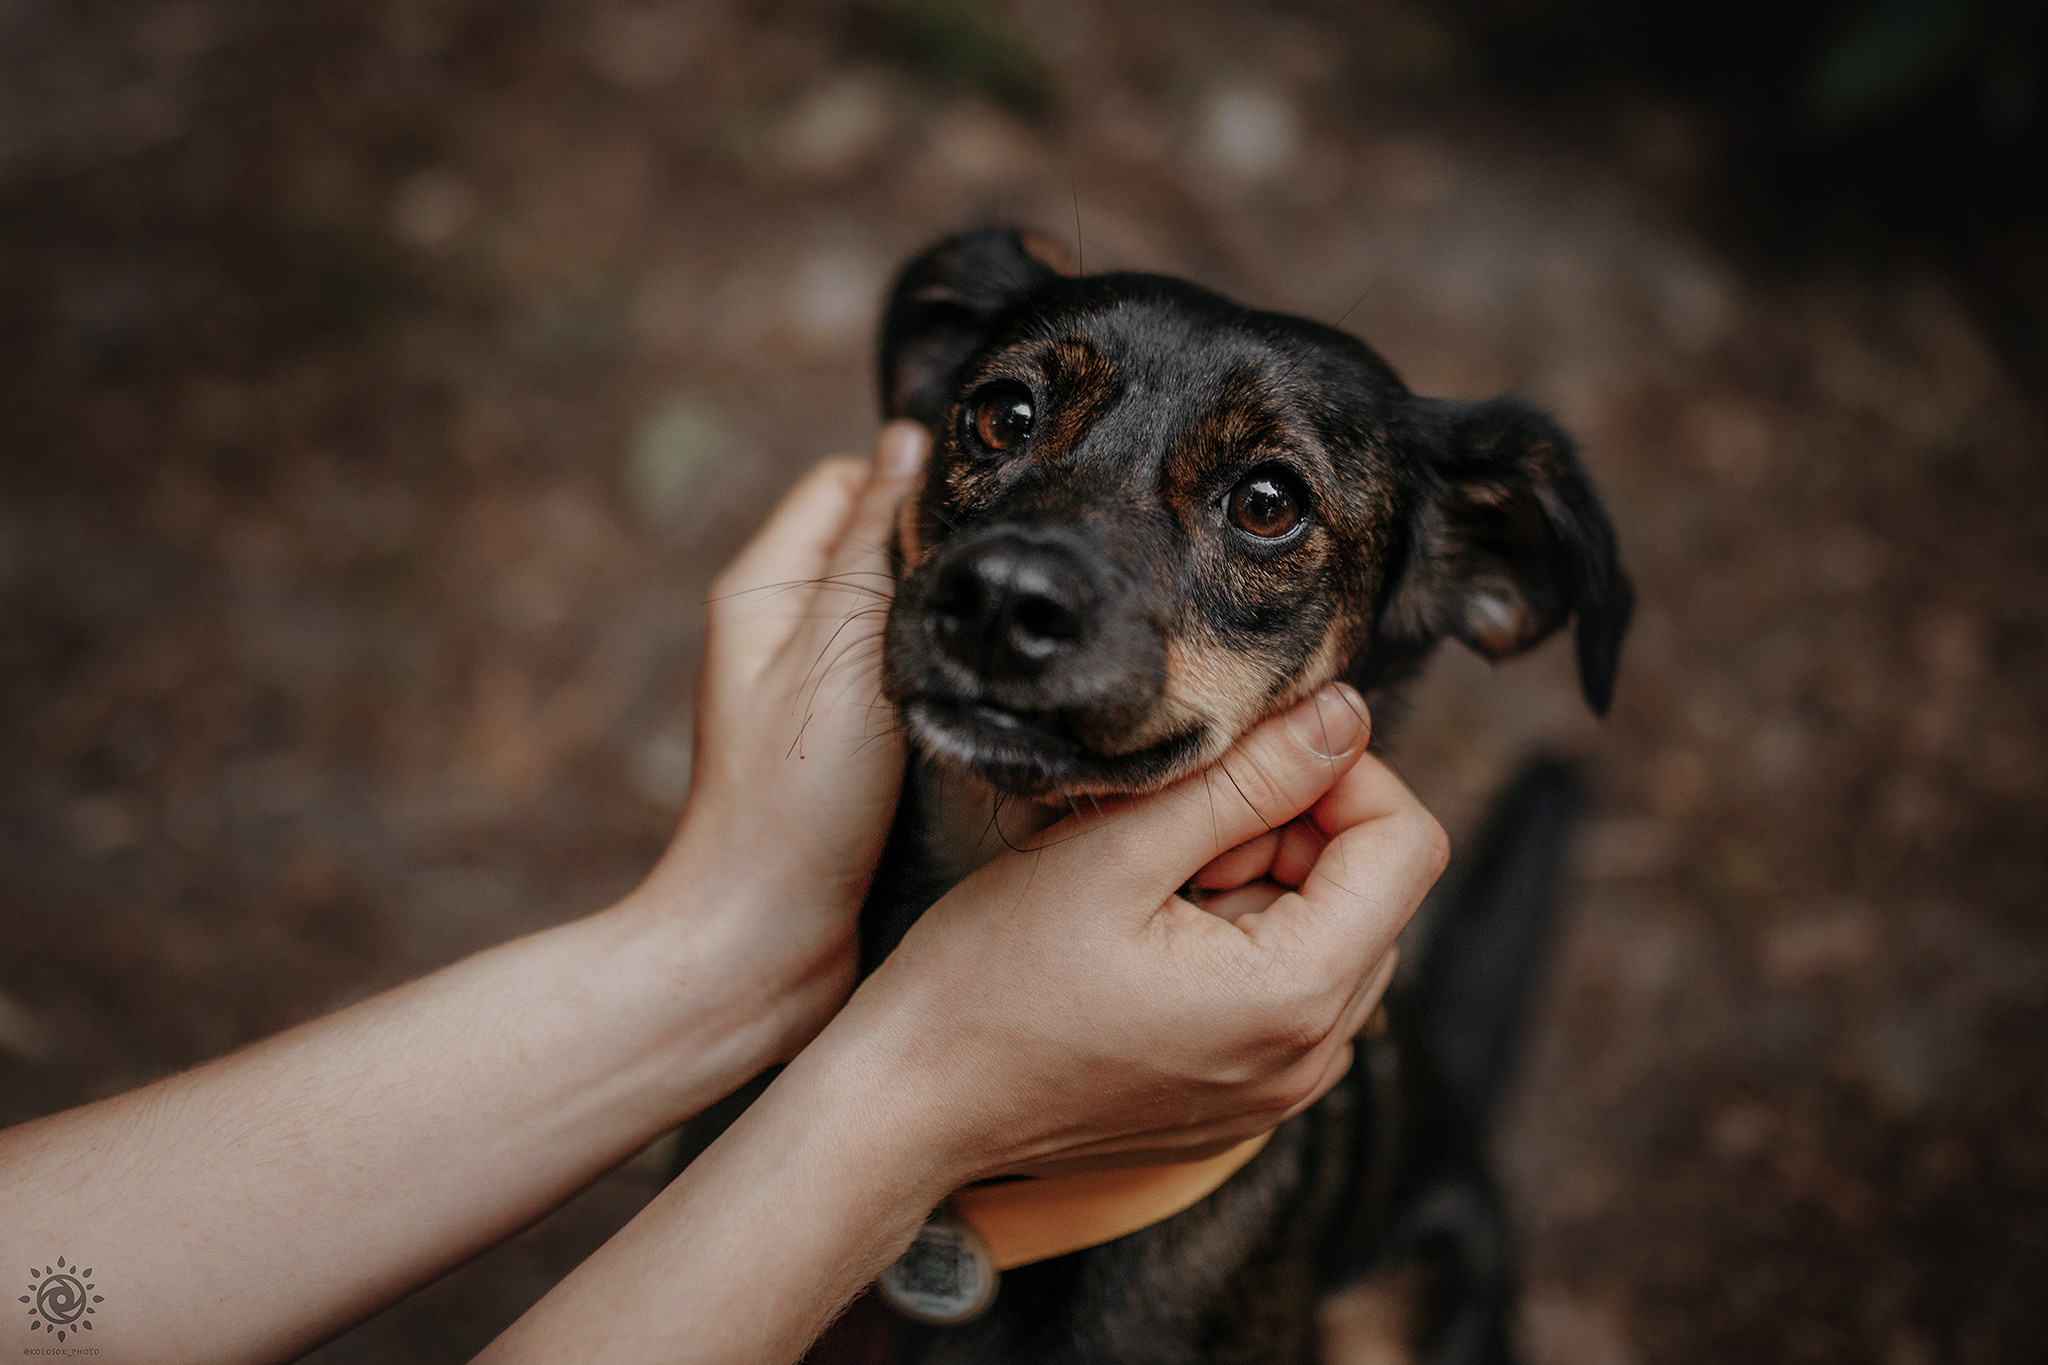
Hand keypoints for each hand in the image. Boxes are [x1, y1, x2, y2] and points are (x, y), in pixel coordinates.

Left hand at [628, 421, 928, 1065]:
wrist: (765, 941)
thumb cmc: (796, 801)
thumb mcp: (844, 653)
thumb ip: (877, 546)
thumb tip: (907, 445)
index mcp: (763, 588)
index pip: (848, 484)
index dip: (915, 491)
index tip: (981, 527)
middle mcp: (780, 629)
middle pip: (875, 545)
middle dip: (936, 554)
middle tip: (999, 593)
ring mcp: (810, 690)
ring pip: (897, 615)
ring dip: (943, 624)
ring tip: (991, 652)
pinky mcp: (842, 745)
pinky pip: (903, 677)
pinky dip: (940, 679)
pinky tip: (977, 706)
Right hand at [811, 684, 1448, 1184]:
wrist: (911, 1103)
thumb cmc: (989, 983)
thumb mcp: (1117, 850)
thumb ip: (1247, 777)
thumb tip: (1345, 714)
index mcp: (1297, 996)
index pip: (1408, 844)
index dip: (1341, 772)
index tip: (1250, 758)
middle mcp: (1311, 1059)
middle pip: (1373, 891)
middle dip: (1290, 832)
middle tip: (1175, 834)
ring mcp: (1278, 1090)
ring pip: (1328, 935)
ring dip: (1259, 884)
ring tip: (1150, 891)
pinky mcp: (1240, 1100)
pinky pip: (1285, 991)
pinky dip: (1236, 942)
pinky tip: (1146, 943)